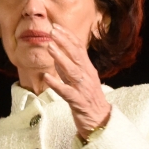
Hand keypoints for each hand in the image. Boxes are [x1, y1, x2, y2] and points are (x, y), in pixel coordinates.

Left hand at [42, 23, 110, 137]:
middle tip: (52, 30)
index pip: (79, 49)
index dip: (68, 37)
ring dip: (61, 58)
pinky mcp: (79, 102)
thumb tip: (57, 56)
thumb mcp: (80, 80)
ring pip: (72, 71)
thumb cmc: (89, 99)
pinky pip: (67, 92)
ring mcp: (84, 89)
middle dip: (65, 42)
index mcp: (88, 70)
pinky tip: (46, 77)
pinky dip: (57, 84)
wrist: (101, 122)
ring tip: (50, 47)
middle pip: (77, 56)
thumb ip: (69, 69)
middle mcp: (87, 76)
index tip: (57, 26)